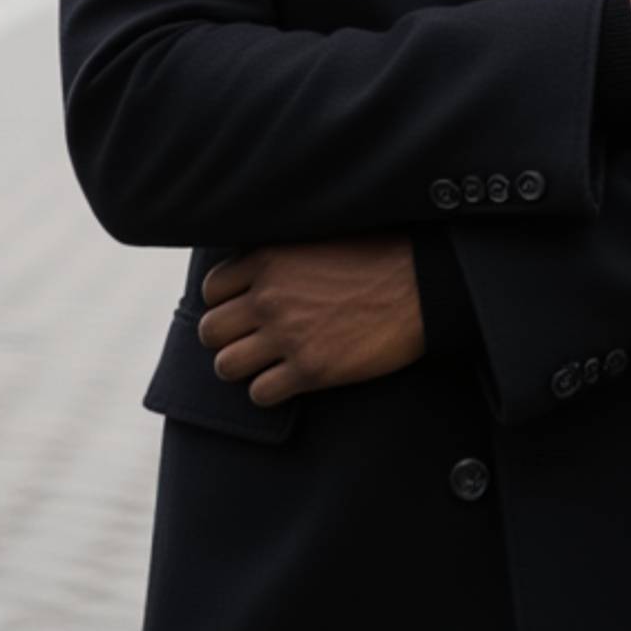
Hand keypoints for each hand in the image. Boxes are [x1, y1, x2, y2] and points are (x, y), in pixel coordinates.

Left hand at [198, 233, 424, 405]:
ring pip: (227, 366)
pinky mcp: (309, 370)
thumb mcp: (317, 236)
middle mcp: (269, 297)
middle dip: (228, 337)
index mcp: (269, 259)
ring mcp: (287, 336)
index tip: (242, 307)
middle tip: (252, 339)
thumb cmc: (375, 255)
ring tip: (267, 361)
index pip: (212, 289)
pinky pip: (260, 394)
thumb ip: (279, 254)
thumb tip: (251, 267)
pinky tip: (289, 379)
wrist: (419, 285)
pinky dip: (270, 390)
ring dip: (244, 366)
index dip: (224, 302)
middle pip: (211, 331)